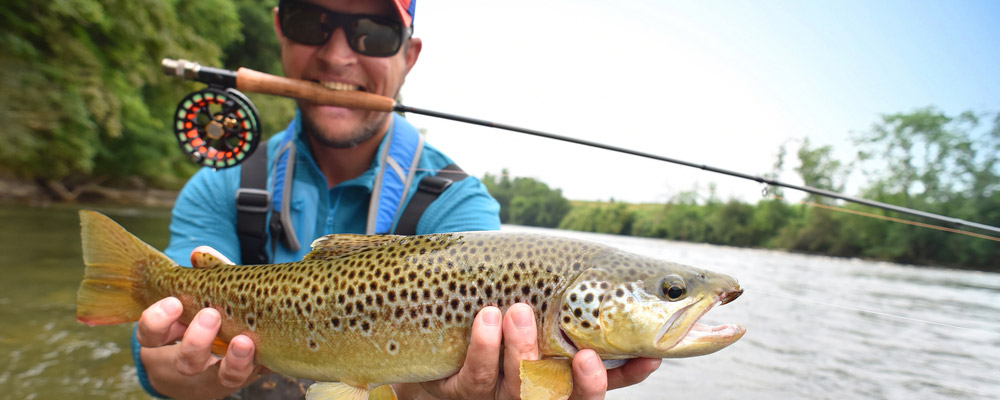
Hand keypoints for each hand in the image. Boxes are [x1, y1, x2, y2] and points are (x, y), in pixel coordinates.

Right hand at [134, 246, 263, 398]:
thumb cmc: (213, 311)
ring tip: (243, 341)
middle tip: (210, 315)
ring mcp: (222, 372)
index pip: (152, 335)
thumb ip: (207, 271)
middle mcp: (195, 360)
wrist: (223, 355)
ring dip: (233, 359)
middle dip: (197, 340)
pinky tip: (264, 348)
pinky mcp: (248, 374)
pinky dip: (257, 363)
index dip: (157, 321)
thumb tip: (199, 253)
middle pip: (186, 361)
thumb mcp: (207, 291)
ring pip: (222, 376)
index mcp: (176, 336)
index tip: (172, 303)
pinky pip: (252, 376)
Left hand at [399, 303, 660, 399]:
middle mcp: (527, 398)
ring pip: (516, 388)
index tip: (644, 358)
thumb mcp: (535, 320)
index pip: (594, 391)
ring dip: (521, 349)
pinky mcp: (455, 391)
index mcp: (553, 386)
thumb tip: (629, 290)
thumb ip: (573, 315)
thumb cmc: (496, 326)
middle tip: (584, 351)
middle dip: (576, 382)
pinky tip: (486, 317)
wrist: (427, 337)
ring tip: (518, 309)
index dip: (621, 380)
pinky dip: (483, 346)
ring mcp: (492, 398)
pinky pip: (474, 376)